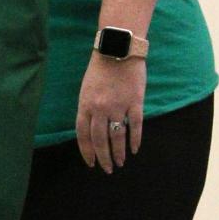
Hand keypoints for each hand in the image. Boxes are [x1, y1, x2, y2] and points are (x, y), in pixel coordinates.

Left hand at [76, 57, 146, 172]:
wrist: (118, 50)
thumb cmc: (100, 69)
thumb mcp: (86, 89)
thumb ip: (88, 108)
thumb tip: (91, 130)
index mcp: (85, 105)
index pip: (83, 135)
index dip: (87, 151)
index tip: (91, 163)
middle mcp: (100, 108)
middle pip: (100, 140)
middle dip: (103, 158)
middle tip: (108, 169)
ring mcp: (118, 106)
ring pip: (117, 137)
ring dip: (118, 153)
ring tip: (121, 163)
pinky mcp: (135, 102)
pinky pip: (135, 126)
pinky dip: (135, 140)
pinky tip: (135, 149)